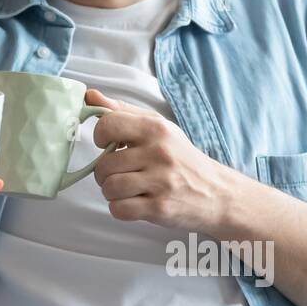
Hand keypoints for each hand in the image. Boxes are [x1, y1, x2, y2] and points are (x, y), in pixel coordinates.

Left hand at [87, 89, 231, 232]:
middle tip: (120, 172)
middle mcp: (159, 153)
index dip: (100, 136)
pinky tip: (133, 202)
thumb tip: (90, 96)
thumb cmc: (181, 157)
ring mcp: (160, 181)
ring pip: (109, 187)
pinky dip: (119, 208)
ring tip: (126, 188)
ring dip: (111, 191)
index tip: (107, 144)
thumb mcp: (157, 126)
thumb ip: (122, 111)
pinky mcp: (160, 208)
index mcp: (156, 129)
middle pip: (104, 164)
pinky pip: (119, 209)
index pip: (108, 125)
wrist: (216, 192)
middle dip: (105, 172)